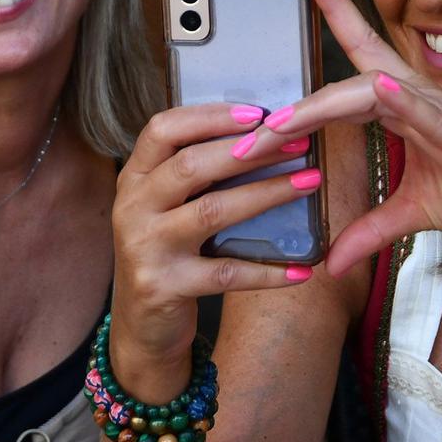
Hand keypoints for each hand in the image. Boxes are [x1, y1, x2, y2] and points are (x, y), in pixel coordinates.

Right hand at [109, 103, 322, 395]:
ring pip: (211, 211)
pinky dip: (268, 272)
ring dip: (266, 194)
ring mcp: (145, 248)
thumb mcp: (165, 209)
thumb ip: (194, 176)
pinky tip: (302, 270)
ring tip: (309, 183)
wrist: (141, 328)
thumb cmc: (167, 255)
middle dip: (250, 150)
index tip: (258, 113)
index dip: (210, 116)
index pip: (163, 130)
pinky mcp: (164, 287)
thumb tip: (262, 135)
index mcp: (134, 180)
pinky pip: (226, 274)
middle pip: (191, 165)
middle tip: (298, 142)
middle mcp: (132, 208)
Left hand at [235, 0, 441, 276]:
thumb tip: (331, 262)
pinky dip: (404, 100)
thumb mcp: (415, 215)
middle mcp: (421, 99)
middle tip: (251, 137)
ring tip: (283, 123)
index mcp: (408, 108)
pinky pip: (430, 114)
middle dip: (296, 109)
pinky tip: (379, 87)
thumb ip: (370, 230)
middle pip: (348, 84)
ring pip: (375, 94)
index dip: (338, 11)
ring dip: (325, 108)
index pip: (362, 56)